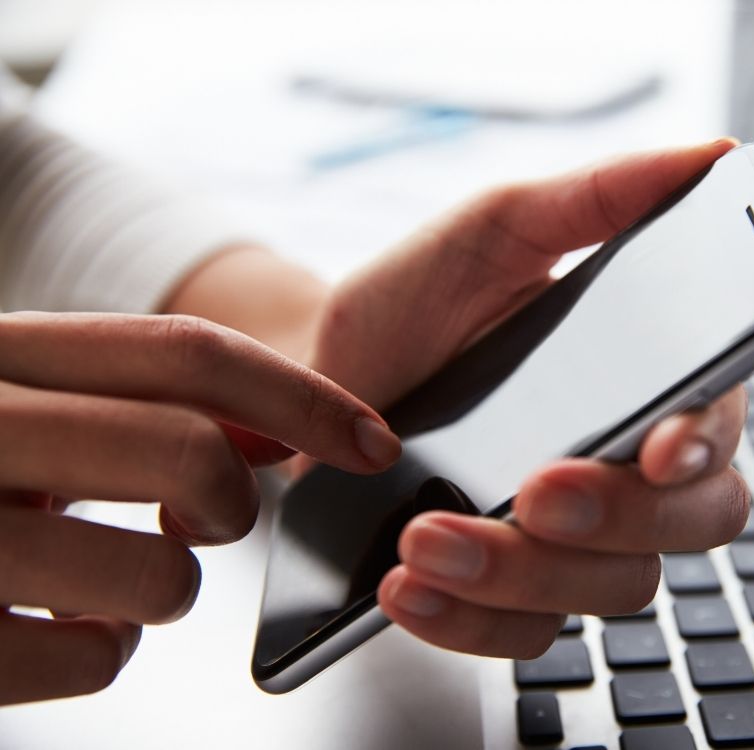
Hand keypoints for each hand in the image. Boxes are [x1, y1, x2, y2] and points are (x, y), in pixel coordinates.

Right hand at [0, 313, 400, 703]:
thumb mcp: (21, 406)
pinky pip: (94, 661)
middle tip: (206, 518)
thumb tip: (273, 422)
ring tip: (101, 577)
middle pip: (189, 452)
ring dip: (162, 589)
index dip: (302, 395)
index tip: (373, 441)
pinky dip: (101, 652)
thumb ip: (138, 401)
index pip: (184, 352)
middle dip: (232, 501)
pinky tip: (52, 625)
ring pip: (159, 576)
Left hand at [308, 139, 749, 655]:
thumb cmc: (416, 300)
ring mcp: (574, 540)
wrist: (321, 377)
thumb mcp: (497, 228)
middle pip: (687, 527)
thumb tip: (711, 158)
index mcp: (646, 381)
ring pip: (611, 592)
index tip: (660, 445)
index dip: (706, 443)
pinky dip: (471, 625)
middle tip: (533, 488)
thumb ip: (600, 197)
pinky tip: (408, 589)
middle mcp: (627, 468)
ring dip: (521, 575)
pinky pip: (528, 640)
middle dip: (614, 517)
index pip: (718, 427)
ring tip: (424, 538)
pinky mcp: (514, 592)